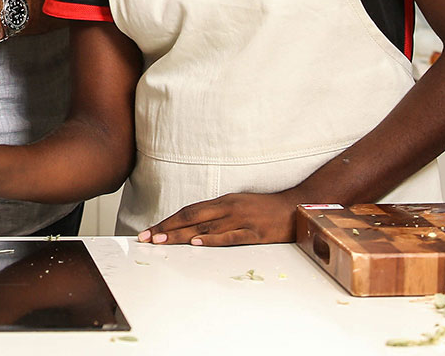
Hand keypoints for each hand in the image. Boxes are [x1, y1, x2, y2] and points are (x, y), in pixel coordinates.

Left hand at [136, 190, 303, 245]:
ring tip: (161, 241)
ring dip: (181, 235)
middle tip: (147, 238)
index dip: (167, 221)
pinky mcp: (255, 233)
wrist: (296, 207)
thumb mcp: (238, 206)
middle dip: (166, 228)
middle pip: (191, 218)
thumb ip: (218, 214)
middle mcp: (228, 208)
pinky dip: (213, 239)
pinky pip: (230, 236)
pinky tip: (198, 243)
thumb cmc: (266, 209)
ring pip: (205, 227)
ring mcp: (241, 220)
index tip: (150, 230)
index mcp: (223, 201)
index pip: (188, 211)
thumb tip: (194, 227)